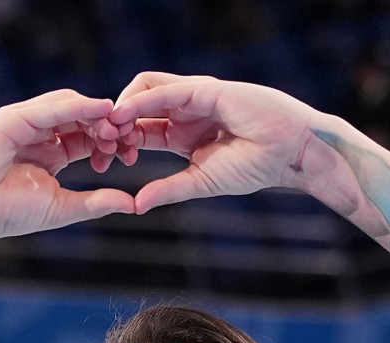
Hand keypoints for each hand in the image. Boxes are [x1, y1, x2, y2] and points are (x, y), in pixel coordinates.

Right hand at [0, 90, 139, 261]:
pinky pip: (49, 107)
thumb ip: (96, 202)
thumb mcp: (62, 207)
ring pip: (68, 106)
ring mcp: (24, 123)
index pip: (88, 136)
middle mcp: (40, 133)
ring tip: (116, 127)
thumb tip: (133, 204)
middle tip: (128, 138)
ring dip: (95, 114)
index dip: (111, 141)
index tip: (131, 153)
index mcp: (53, 152)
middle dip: (107, 125)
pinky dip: (76, 106)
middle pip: (82, 117)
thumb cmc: (8, 214)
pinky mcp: (11, 119)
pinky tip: (99, 109)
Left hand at [107, 73, 329, 213]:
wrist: (289, 153)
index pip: (139, 129)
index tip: (103, 162)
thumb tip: (135, 206)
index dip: (120, 142)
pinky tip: (124, 115)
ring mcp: (193, 97)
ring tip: (109, 131)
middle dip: (114, 124)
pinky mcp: (204, 89)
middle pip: (135, 106)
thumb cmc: (254, 167)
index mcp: (180, 132)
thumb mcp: (201, 182)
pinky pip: (165, 89)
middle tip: (101, 147)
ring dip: (122, 107)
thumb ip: (168, 190)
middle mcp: (183, 111)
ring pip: (144, 90)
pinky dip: (141, 100)